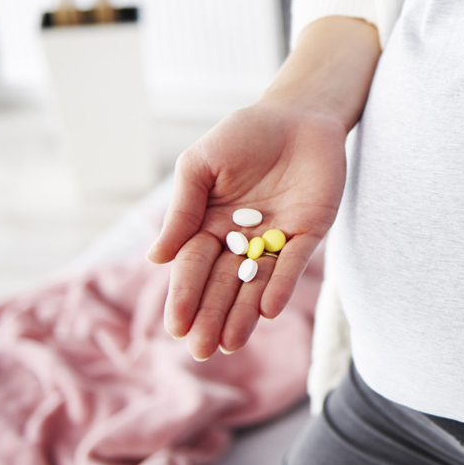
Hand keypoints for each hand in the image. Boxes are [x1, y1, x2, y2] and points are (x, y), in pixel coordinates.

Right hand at [147, 99, 346, 359]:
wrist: (297, 113)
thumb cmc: (242, 135)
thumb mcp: (201, 165)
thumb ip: (183, 209)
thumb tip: (154, 258)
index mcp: (210, 225)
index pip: (194, 267)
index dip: (185, 296)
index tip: (176, 327)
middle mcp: (242, 239)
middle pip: (224, 284)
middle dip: (212, 316)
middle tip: (203, 351)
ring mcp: (277, 238)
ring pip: (258, 283)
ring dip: (244, 314)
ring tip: (231, 344)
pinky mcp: (309, 232)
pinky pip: (294, 263)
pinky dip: (281, 285)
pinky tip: (267, 309)